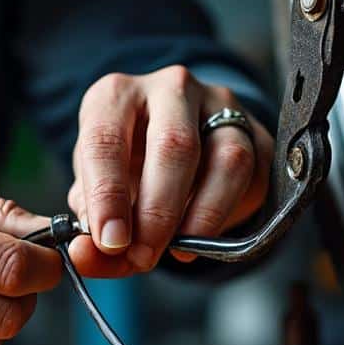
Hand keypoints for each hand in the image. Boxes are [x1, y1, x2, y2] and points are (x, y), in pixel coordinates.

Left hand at [66, 65, 272, 276]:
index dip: (107, 195)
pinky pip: (251, 176)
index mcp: (117, 95)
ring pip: (225, 158)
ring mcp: (220, 105)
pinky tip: (202, 238)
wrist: (176, 152)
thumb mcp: (98, 193)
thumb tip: (88, 256)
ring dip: (200, 215)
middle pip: (173, 145)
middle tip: (144, 256)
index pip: (106, 138)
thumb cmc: (127, 168)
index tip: (110, 242)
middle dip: (157, 211)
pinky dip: (225, 214)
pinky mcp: (255, 132)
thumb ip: (92, 224)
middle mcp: (169, 89)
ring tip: (179, 251)